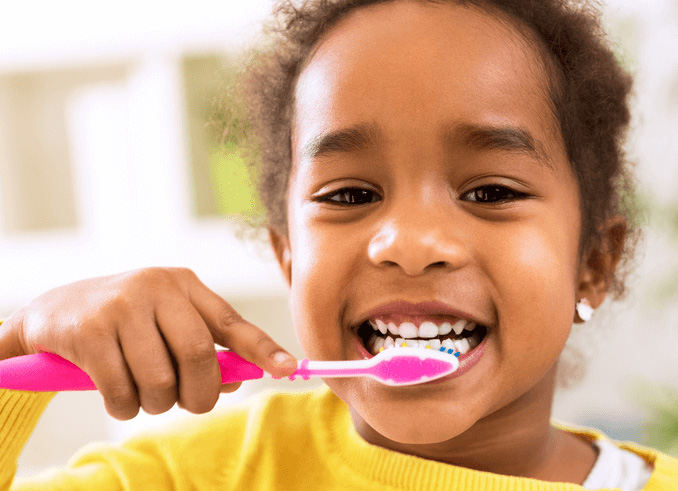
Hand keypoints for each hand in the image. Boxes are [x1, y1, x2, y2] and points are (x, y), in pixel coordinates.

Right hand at [0, 268, 296, 419]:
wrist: (55, 311)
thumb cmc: (126, 323)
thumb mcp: (167, 323)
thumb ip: (204, 347)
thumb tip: (238, 381)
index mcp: (185, 285)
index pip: (232, 322)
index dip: (262, 349)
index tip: (290, 368)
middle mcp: (157, 287)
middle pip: (200, 356)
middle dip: (200, 395)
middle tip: (190, 405)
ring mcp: (121, 306)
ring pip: (161, 380)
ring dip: (156, 404)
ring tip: (144, 395)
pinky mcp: (89, 331)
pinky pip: (122, 391)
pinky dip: (125, 407)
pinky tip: (116, 394)